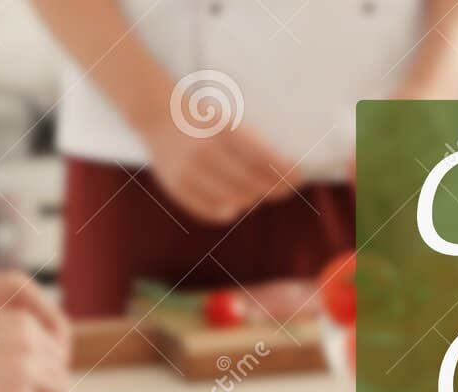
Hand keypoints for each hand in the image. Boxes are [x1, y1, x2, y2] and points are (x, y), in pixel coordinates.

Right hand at [141, 116, 299, 225]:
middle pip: (251, 183)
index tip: (299, 176)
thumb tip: (282, 176)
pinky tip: (235, 206)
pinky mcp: (176, 186)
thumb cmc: (203, 117)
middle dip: (274, 189)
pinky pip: (208, 211)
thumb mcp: (228, 120)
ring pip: (233, 199)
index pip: (262, 159)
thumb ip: (251, 145)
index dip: (284, 172)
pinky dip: (226, 212)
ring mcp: (188, 171)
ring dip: (252, 199)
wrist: (158, 113)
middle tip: (286, 189)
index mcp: (221, 129)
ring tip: (259, 193)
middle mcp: (205, 151)